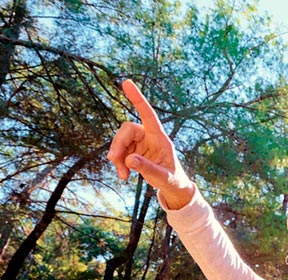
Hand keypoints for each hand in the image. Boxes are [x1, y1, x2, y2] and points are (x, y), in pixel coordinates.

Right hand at [107, 80, 194, 208]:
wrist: (172, 188)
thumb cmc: (173, 181)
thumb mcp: (163, 177)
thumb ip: (148, 168)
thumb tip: (129, 159)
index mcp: (160, 138)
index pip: (148, 115)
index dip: (138, 99)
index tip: (126, 82)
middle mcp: (149, 137)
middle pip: (127, 130)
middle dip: (118, 144)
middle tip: (114, 160)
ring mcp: (141, 143)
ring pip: (120, 141)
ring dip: (117, 157)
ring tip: (122, 176)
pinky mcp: (134, 151)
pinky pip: (120, 151)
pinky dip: (118, 163)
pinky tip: (123, 176)